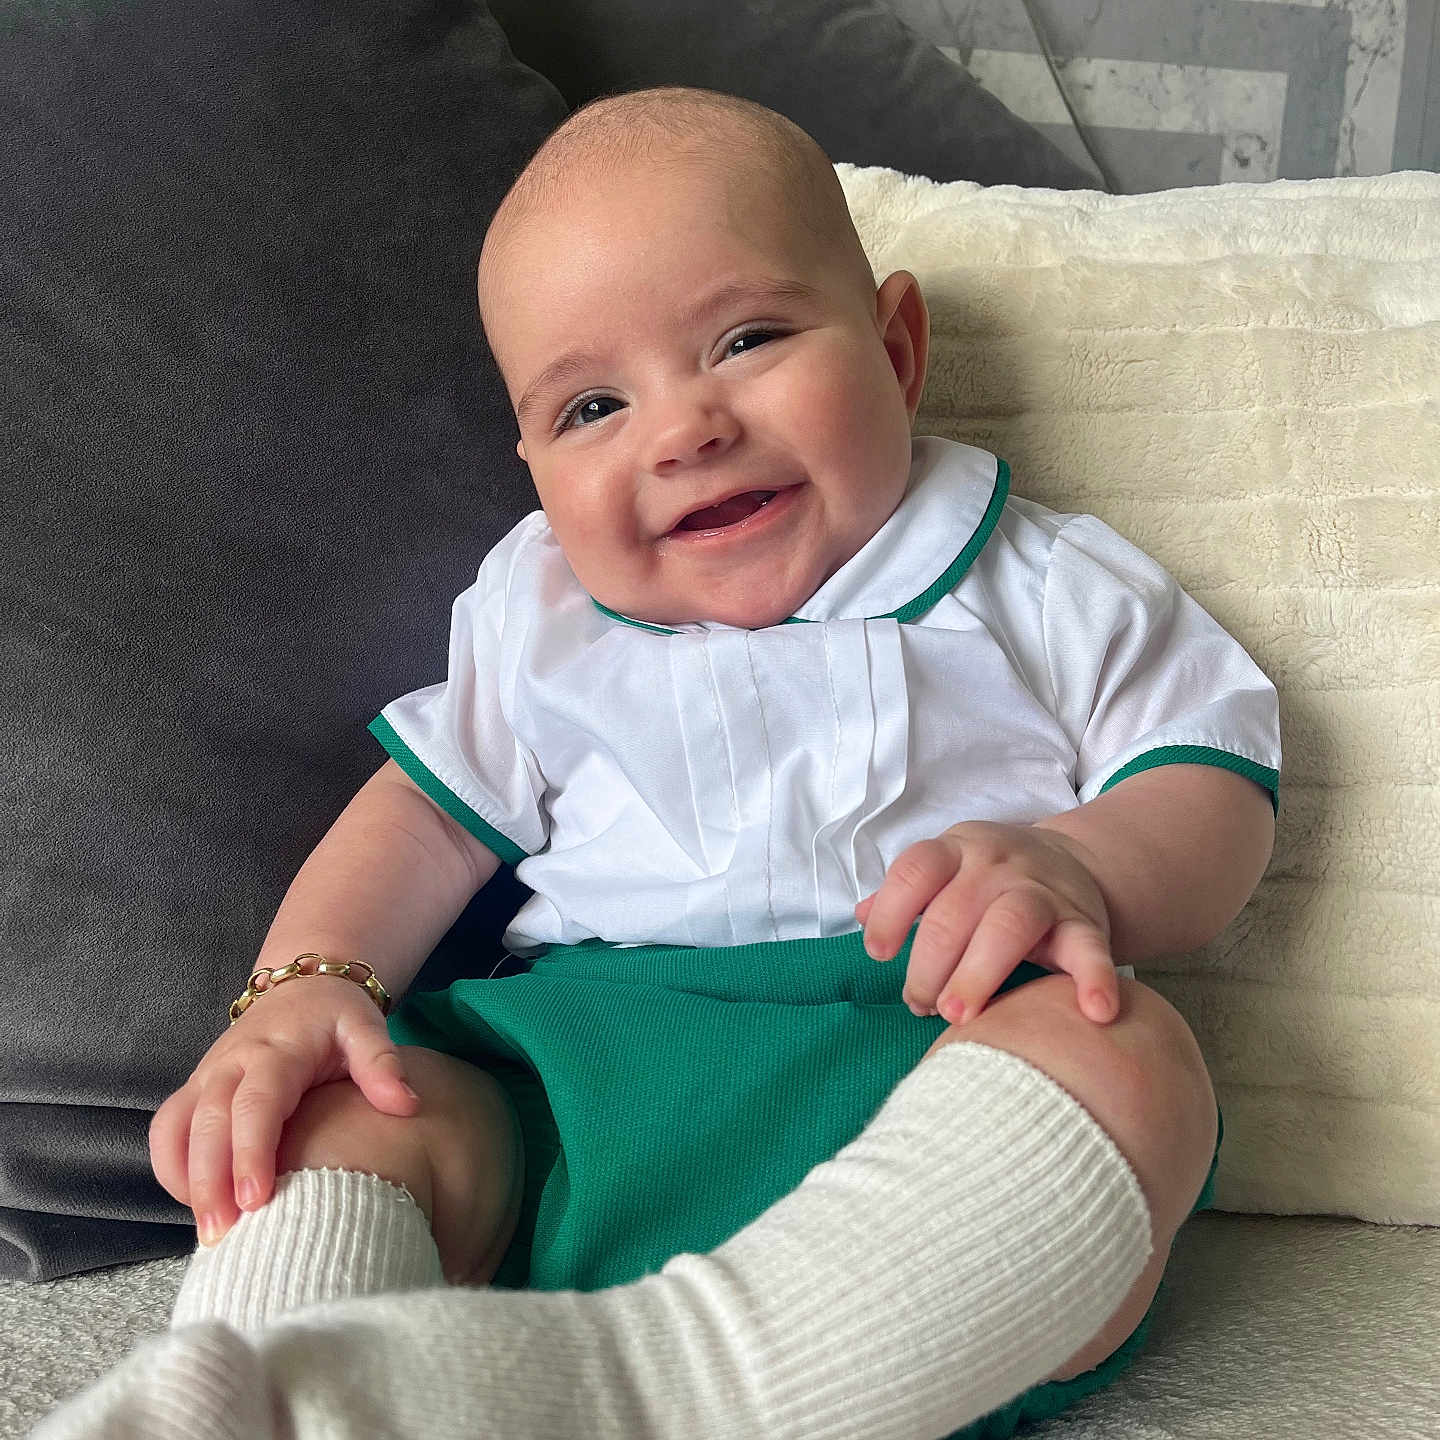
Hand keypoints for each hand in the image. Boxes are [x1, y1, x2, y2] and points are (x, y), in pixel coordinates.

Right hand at [149, 973, 419, 1245]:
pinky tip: (198, 1204)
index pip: (256, 1105)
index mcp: (275, 1052)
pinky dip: (173, 1169)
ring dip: (185, 1180)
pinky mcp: (194, 1090)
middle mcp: (230, 1064)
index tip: (256, 1200)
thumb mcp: (365, 1027)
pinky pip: (168, 1130)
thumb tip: (406, 1105)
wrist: (299, 985)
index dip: (251, 1152)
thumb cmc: (335, 1016)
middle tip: (222, 1236)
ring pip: (175, 1128)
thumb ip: (382, 1063)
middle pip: (207, 1124)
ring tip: (208, 1233)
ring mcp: (206, 1077)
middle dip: (210, 1182)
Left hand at [856, 821, 1118, 1025]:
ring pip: (1009, 926)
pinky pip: (1090, 949)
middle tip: (919, 1005)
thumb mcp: (946, 872)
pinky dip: (1095, 979)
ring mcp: (1043, 892)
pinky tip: (1094, 1012)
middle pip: (954, 913)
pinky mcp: (1084, 922)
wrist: (1072, 863)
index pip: (916, 870)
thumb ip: (905, 895)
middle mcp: (997, 865)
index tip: (878, 954)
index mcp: (957, 850)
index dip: (891, 911)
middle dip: (929, 966)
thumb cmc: (989, 880)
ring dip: (978, 975)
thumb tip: (859, 916)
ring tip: (957, 1017)